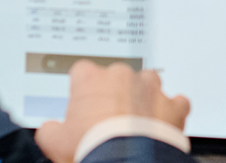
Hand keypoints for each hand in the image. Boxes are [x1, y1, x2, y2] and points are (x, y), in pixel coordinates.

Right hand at [34, 62, 190, 162]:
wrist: (126, 162)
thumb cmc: (92, 147)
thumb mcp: (55, 142)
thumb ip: (49, 129)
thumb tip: (48, 130)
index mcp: (91, 79)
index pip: (82, 71)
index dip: (82, 89)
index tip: (82, 103)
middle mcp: (123, 77)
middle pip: (117, 77)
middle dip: (114, 94)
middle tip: (108, 118)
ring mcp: (151, 88)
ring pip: (149, 83)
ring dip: (143, 98)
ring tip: (136, 120)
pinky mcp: (173, 106)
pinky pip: (176, 102)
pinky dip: (172, 112)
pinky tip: (164, 123)